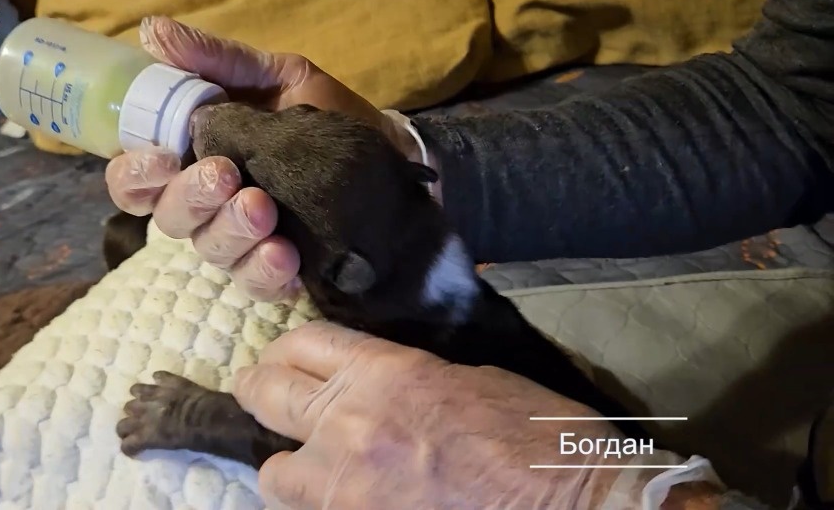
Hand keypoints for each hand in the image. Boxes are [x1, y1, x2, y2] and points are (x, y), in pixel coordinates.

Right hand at [105, 16, 422, 300]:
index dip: (137, 175)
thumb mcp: (281, 78)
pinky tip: (286, 254)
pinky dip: (266, 270)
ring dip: (232, 231)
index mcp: (197, 159)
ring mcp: (244, 243)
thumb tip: (155, 32)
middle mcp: (210, 206)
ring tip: (264, 209)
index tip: (163, 161)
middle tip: (228, 176)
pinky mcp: (281, 273)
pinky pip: (257, 284)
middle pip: (171, 218)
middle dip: (193, 197)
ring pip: (211, 250)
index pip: (138, 180)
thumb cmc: (328, 116)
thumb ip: (220, 63)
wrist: (394, 156)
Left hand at [232, 322, 650, 509]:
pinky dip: (319, 507)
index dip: (286, 349)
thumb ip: (407, 378)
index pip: (302, 343)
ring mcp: (346, 487)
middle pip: (264, 394)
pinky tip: (348, 499)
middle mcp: (350, 423)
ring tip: (314, 468)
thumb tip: (376, 382)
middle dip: (262, 392)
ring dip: (289, 466)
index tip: (285, 359)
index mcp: (387, 373)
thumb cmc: (538, 437)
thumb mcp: (472, 380)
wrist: (575, 506)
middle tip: (270, 398)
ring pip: (272, 473)